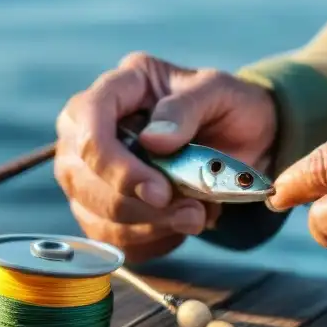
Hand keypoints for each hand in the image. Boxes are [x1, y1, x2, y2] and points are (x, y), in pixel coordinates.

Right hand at [55, 52, 277, 261]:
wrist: (245, 138)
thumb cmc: (227, 107)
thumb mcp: (220, 93)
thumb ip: (186, 109)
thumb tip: (152, 141)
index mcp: (120, 85)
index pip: (87, 120)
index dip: (114, 163)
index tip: (160, 191)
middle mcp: (89, 124)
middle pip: (81, 176)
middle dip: (137, 205)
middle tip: (191, 212)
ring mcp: (88, 167)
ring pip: (92, 212)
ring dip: (146, 227)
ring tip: (195, 217)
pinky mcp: (98, 204)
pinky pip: (107, 238)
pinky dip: (148, 242)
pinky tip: (177, 228)